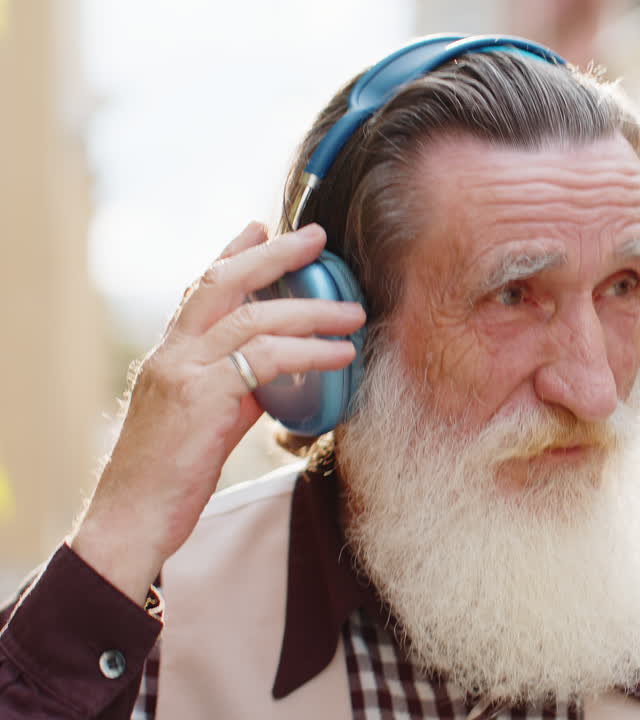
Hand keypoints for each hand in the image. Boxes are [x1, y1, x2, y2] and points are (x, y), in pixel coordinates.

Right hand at [69, 222, 365, 603]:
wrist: (131, 518)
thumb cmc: (168, 477)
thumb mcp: (204, 422)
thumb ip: (235, 391)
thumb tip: (277, 378)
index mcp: (171, 355)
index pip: (202, 288)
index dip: (233, 253)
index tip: (262, 226)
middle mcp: (173, 353)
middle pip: (225, 283)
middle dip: (274, 254)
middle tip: (317, 237)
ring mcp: (185, 372)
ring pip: (253, 317)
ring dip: (311, 309)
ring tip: (353, 311)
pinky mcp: (202, 398)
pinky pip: (267, 359)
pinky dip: (311, 352)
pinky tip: (342, 354)